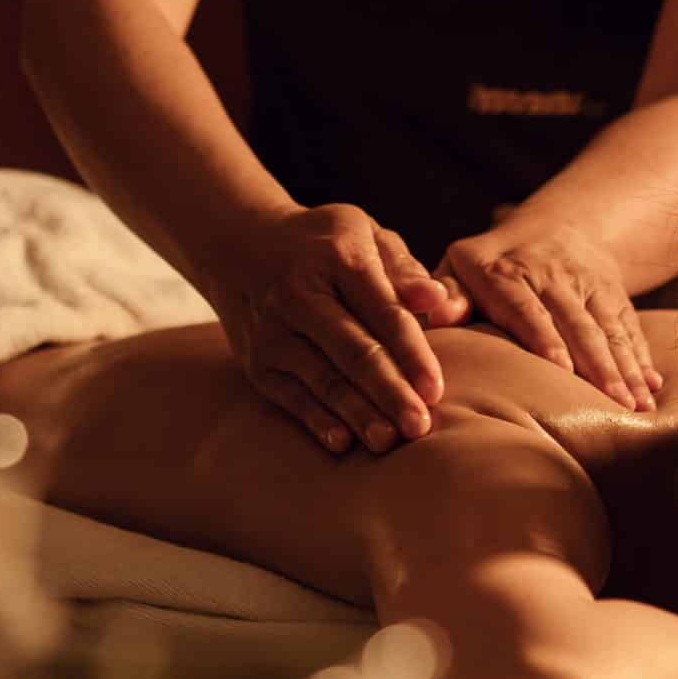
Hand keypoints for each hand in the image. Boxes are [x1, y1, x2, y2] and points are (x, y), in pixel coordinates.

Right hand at [204, 204, 455, 454]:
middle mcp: (300, 294)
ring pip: (323, 379)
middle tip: (419, 427)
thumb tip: (440, 302)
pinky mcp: (257, 362)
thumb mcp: (365, 235)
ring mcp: (273, 330)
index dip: (412, 353)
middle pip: (353, 351)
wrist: (237, 244)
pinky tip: (342, 443)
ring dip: (357, 413)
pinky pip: (291, 396)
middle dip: (389, 392)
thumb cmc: (323, 244)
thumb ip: (405, 270)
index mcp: (338, 257)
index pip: (383, 312)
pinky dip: (316, 420)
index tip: (436, 390)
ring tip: (388, 442)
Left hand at [434, 219, 662, 411]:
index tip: (559, 367)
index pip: (526, 306)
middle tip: (611, 403)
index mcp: (504, 271)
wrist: (554, 228)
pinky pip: (630, 328)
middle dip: (596, 364)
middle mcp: (551, 274)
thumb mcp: (459, 270)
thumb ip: (445, 293)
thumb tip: (440, 311)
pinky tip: (651, 388)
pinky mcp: (615, 295)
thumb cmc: (488, 268)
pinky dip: (641, 358)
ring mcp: (588, 284)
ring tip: (636, 405)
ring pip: (608, 328)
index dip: (544, 336)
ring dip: (624, 368)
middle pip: (576, 323)